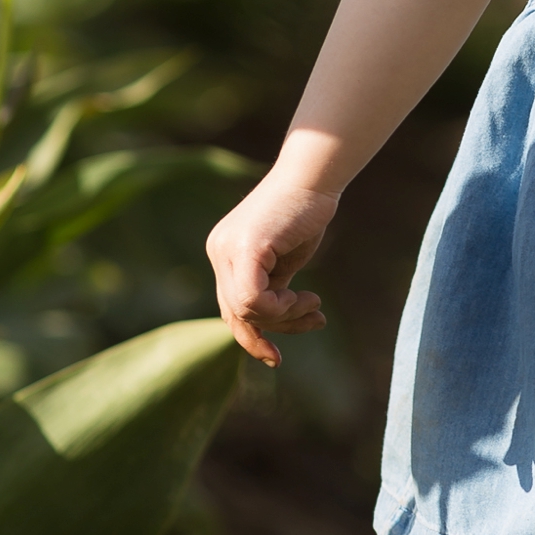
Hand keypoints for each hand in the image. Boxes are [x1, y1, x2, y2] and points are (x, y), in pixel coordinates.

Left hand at [206, 171, 337, 362]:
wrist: (315, 177)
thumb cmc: (306, 213)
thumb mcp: (283, 261)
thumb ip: (270, 288)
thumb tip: (267, 324)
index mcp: (225, 255)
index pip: (231, 309)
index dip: (252, 338)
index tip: (277, 356)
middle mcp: (219, 252)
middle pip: (236, 315)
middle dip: (276, 328)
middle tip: (314, 320)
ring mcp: (227, 249)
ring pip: (245, 311)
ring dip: (286, 317)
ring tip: (314, 304)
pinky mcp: (244, 248)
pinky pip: (252, 300)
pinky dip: (281, 309)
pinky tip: (306, 297)